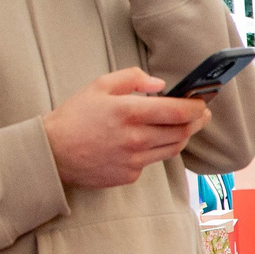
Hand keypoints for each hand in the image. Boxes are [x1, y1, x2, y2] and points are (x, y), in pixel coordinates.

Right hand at [43, 67, 209, 188]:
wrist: (52, 153)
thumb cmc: (75, 117)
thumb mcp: (100, 85)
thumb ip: (133, 78)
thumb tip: (160, 85)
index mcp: (129, 112)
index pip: (178, 112)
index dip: (196, 107)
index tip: (202, 102)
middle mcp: (135, 138)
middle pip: (182, 132)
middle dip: (197, 122)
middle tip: (201, 114)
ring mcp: (133, 160)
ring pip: (172, 149)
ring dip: (182, 136)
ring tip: (182, 126)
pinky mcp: (129, 176)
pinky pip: (153, 162)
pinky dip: (156, 150)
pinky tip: (150, 141)